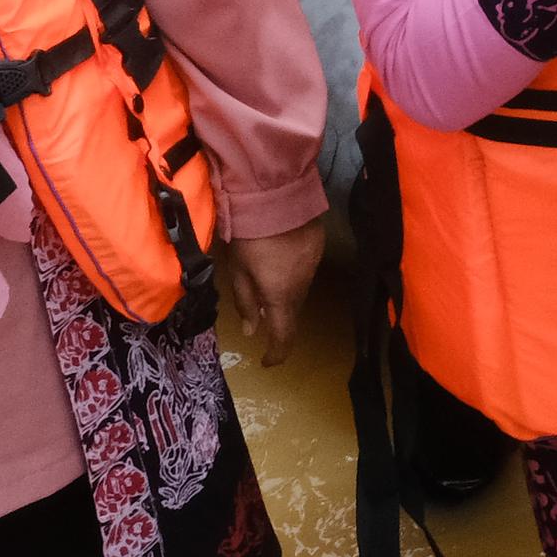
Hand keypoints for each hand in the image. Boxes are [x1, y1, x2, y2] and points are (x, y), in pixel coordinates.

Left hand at [212, 223, 323, 362]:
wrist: (276, 195)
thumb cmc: (249, 236)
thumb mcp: (238, 270)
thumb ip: (245, 301)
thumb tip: (252, 329)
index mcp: (280, 296)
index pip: (283, 336)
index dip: (276, 353)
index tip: (266, 360)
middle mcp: (302, 286)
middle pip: (291, 313)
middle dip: (276, 319)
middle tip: (259, 317)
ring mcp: (313, 266)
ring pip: (298, 291)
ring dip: (283, 294)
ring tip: (265, 283)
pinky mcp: (318, 248)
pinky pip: (304, 271)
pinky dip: (291, 274)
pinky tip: (278, 260)